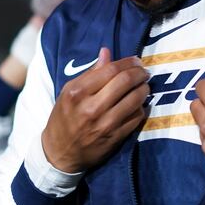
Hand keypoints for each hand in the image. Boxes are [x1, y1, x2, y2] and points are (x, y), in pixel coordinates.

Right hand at [42, 48, 149, 172]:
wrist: (60, 152)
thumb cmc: (64, 117)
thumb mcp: (69, 92)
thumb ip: (90, 73)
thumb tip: (107, 52)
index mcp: (77, 92)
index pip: (110, 70)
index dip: (127, 62)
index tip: (135, 61)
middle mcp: (91, 107)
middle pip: (125, 82)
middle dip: (139, 73)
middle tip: (143, 72)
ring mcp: (105, 124)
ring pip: (135, 99)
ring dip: (144, 89)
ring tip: (144, 86)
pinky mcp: (115, 137)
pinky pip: (136, 117)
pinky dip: (141, 107)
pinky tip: (138, 103)